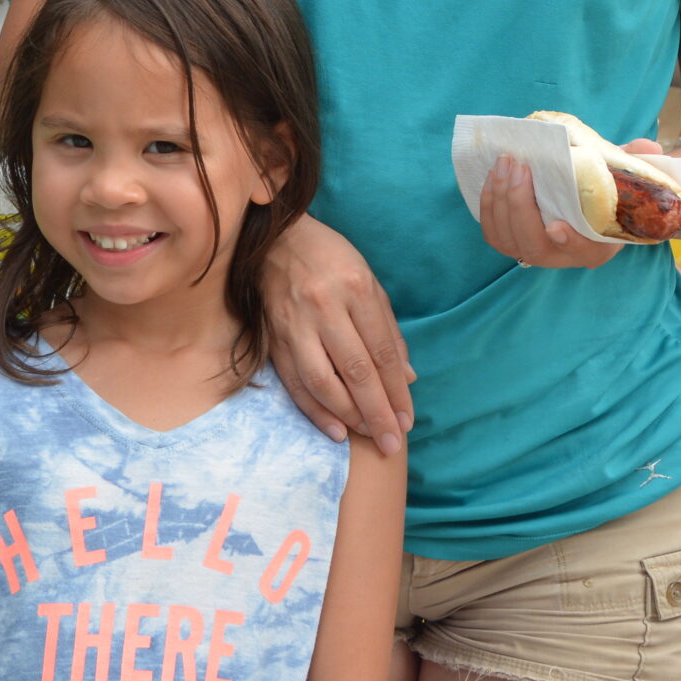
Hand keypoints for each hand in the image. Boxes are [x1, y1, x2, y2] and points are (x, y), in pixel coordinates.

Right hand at [262, 216, 414, 452]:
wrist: (275, 238)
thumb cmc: (330, 259)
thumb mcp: (369, 281)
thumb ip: (388, 331)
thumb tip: (407, 378)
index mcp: (355, 288)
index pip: (381, 351)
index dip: (396, 391)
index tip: (408, 420)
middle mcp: (324, 306)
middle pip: (355, 370)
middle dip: (377, 412)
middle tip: (393, 442)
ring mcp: (294, 323)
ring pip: (322, 381)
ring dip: (347, 415)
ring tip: (368, 435)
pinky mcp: (272, 337)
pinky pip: (294, 381)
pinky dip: (314, 410)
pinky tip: (334, 430)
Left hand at [478, 151, 643, 268]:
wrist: (587, 204)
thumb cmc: (608, 190)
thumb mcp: (629, 177)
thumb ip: (639, 163)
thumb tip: (647, 148)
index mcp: (598, 246)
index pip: (584, 252)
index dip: (569, 243)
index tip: (557, 226)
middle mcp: (564, 256)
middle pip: (534, 245)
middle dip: (520, 206)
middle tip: (519, 168)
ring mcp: (537, 252)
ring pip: (509, 240)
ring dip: (500, 201)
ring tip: (505, 164)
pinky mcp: (514, 242)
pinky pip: (495, 234)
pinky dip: (488, 206)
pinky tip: (493, 177)